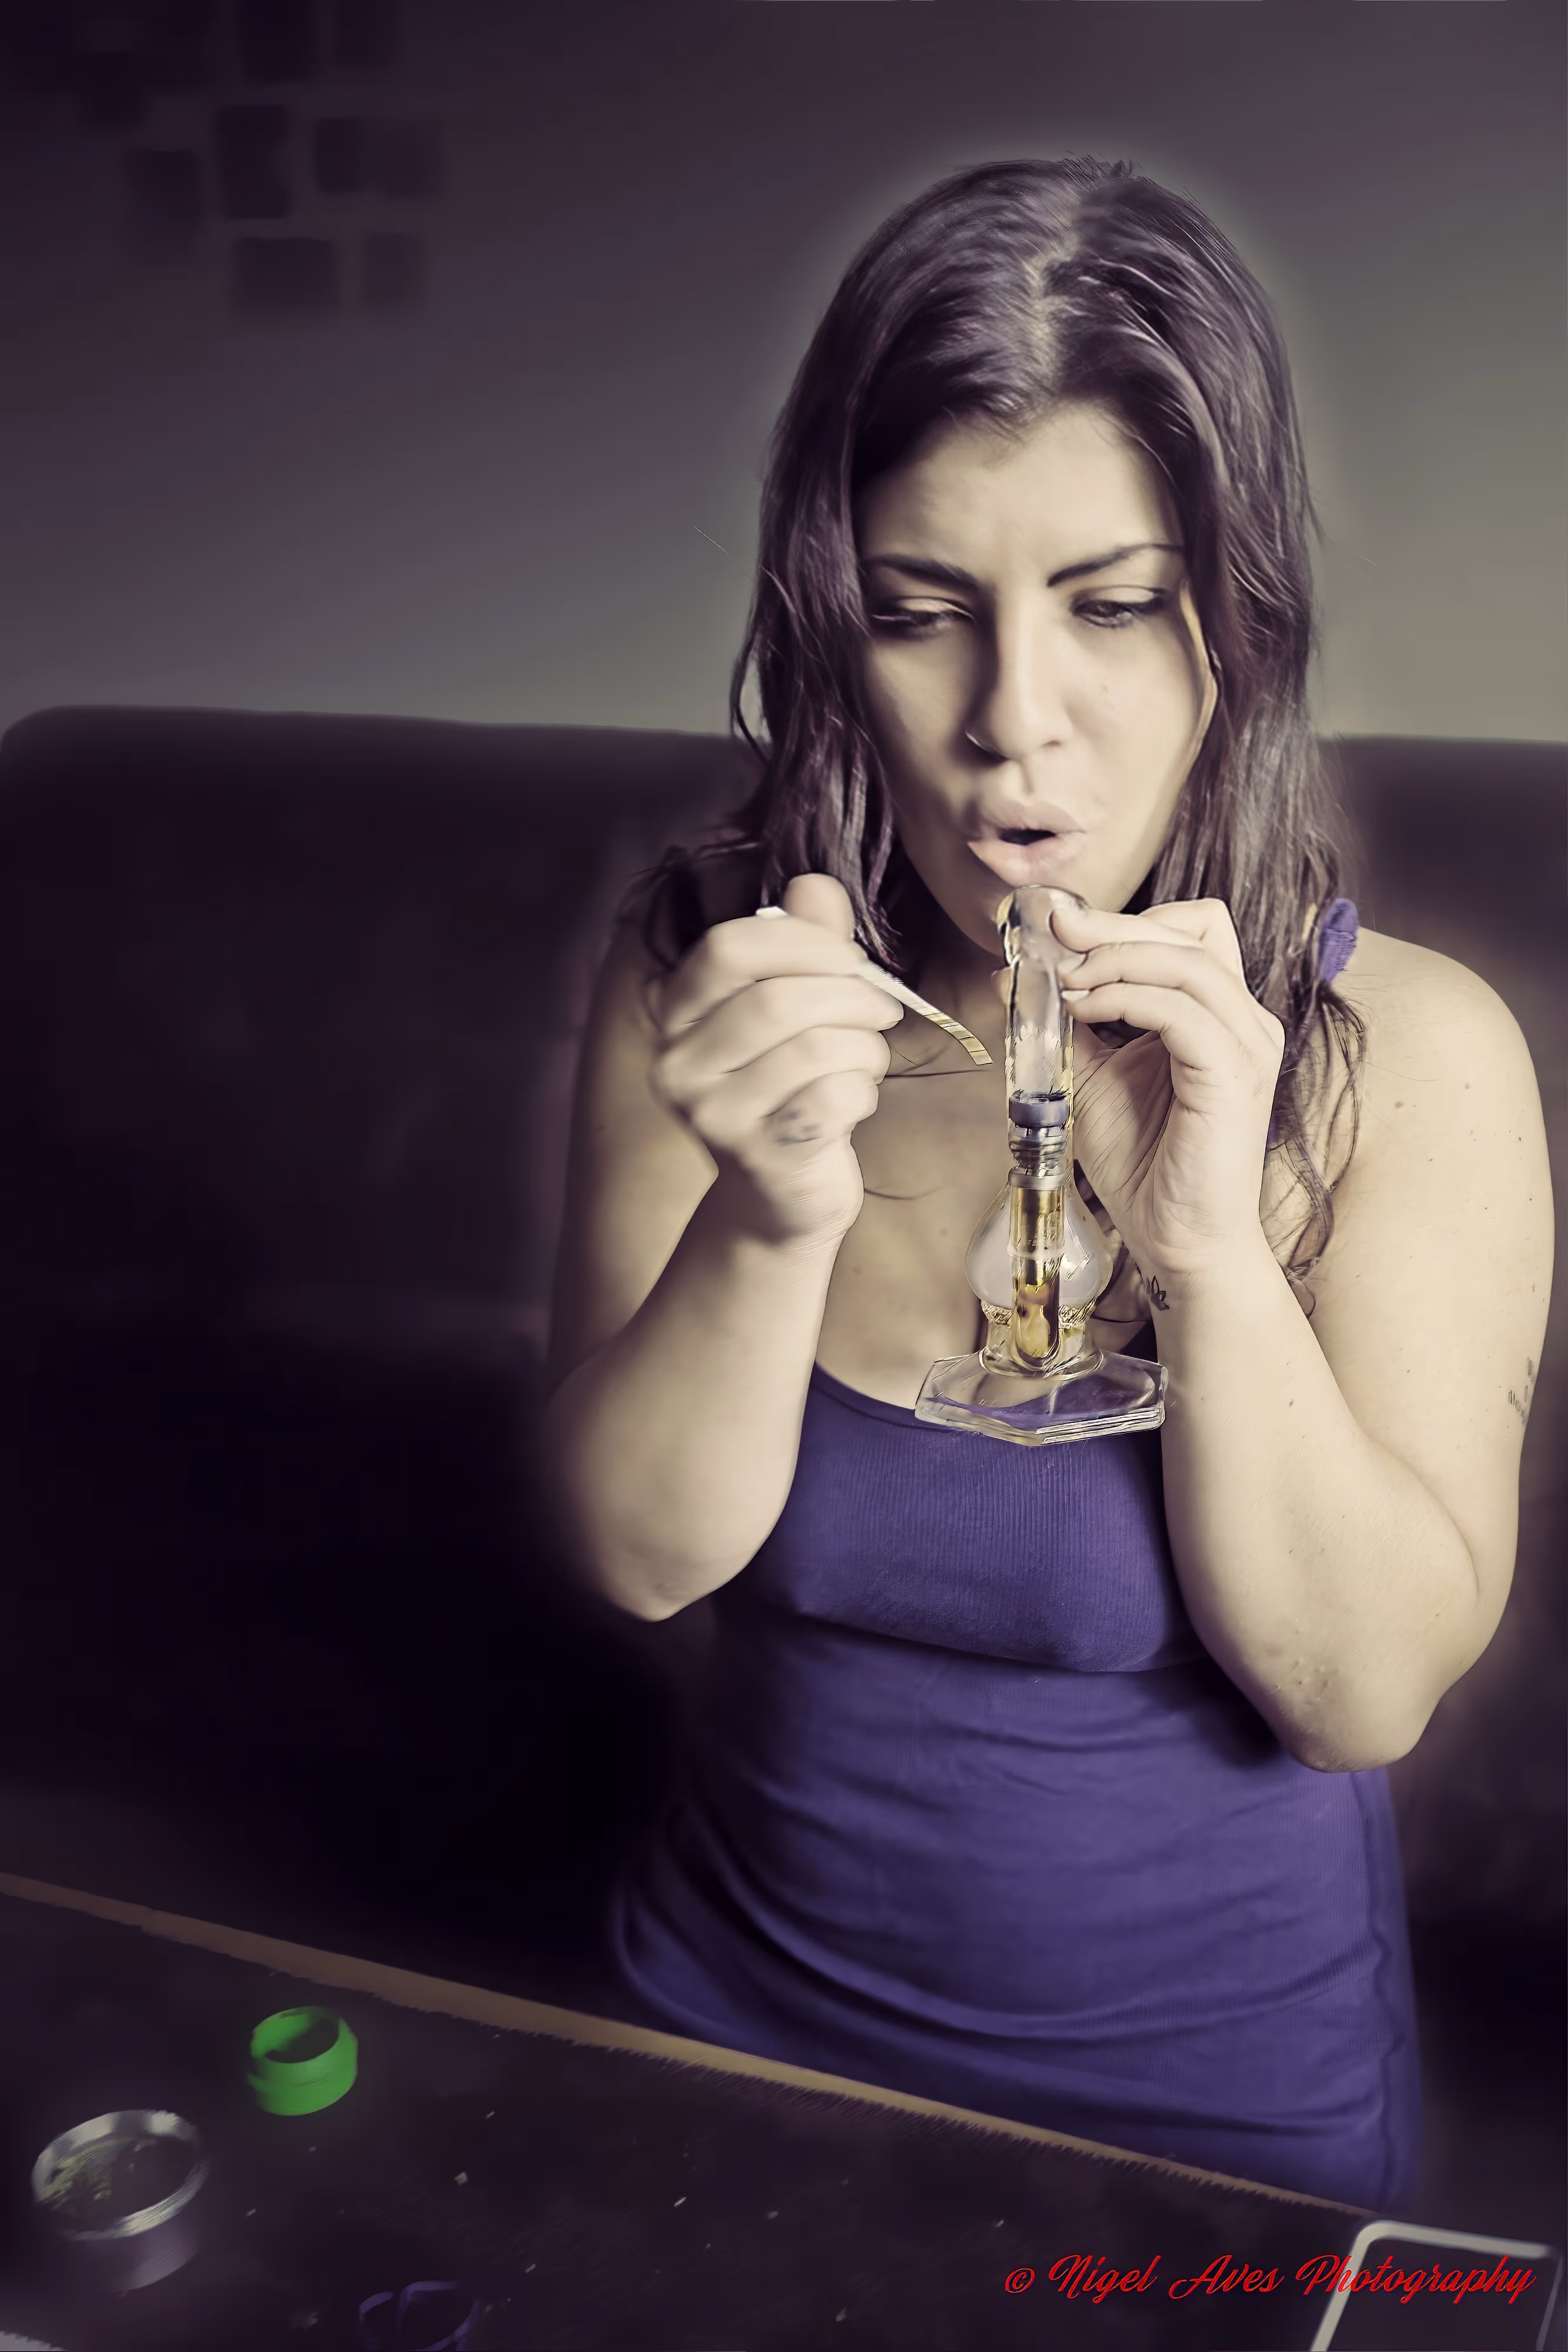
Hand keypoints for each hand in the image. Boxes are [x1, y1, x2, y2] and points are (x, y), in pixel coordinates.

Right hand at [650, 873, 903, 1247]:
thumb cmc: (791, 1088)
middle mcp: (680, 1064)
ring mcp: (713, 1116)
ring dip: (865, 1046)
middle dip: (850, 995)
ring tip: (867, 1058)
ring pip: (814, 1048)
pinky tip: (855, 1100)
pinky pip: (833, 1098)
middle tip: (881, 1009)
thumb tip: (813, 883)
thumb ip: (803, 943)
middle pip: (776, 999)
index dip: (801, 941)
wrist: (780, 1195)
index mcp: (678, 1013)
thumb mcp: (796, 1007)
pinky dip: (863, 1090)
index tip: (848, 958)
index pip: (727, 948)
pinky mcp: (759, 1157)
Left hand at [1042, 896, 1284, 1298]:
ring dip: (1114, 959)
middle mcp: (1243, 1020)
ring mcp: (1246, 1044)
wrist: (1178, 1241)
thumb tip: (1010, 976)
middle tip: (1052, 934)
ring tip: (1063, 982)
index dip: (1126, 918)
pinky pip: (1181, 1011)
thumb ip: (1063, 1023)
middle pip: (1189, 931)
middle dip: (1111, 925)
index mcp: (1218, 1014)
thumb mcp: (1089, 1077)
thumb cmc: (1144, 1167)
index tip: (1057, 928)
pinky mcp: (1232, 1074)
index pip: (1190, 930)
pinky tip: (1084, 1010)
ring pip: (1186, 962)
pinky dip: (1126, 998)